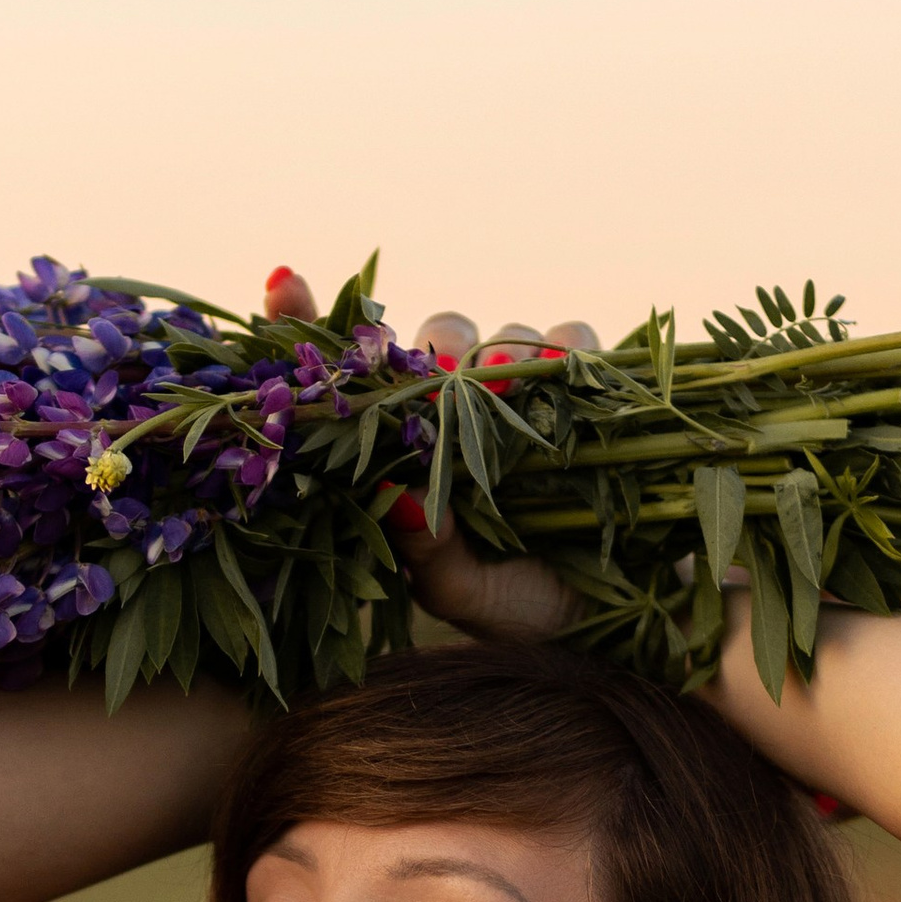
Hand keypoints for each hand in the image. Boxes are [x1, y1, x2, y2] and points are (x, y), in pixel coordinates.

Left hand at [264, 265, 582, 644]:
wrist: (617, 616)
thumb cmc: (522, 611)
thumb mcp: (464, 593)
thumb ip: (428, 550)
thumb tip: (393, 496)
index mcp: (411, 454)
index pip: (352, 378)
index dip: (310, 323)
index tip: (283, 285)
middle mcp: (463, 415)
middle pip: (437, 343)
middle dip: (437, 349)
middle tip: (444, 377)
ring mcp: (526, 398)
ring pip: (503, 335)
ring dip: (504, 352)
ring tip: (507, 387)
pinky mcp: (589, 390)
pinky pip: (574, 344)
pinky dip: (569, 347)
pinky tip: (568, 367)